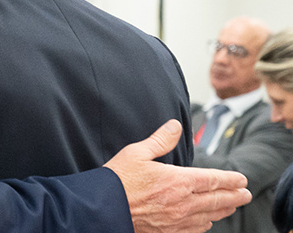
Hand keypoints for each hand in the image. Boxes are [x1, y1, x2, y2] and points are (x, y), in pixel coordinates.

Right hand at [104, 119, 252, 232]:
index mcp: (177, 181)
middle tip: (246, 195)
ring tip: (231, 206)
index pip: (213, 180)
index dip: (230, 180)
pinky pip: (195, 230)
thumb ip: (160, 140)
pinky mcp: (167, 231)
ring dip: (224, 210)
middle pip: (217, 200)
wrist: (102, 208)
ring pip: (209, 216)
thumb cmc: (117, 180)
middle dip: (234, 196)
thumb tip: (175, 126)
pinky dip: (206, 224)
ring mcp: (176, 220)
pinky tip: (208, 222)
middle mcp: (182, 203)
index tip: (242, 180)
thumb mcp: (136, 152)